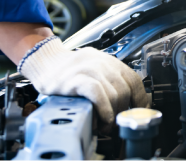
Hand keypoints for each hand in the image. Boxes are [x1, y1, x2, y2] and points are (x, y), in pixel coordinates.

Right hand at [18, 37, 148, 128]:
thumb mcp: (96, 69)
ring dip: (113, 114)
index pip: (134, 80)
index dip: (140, 98)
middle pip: (125, 90)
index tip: (139, 111)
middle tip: (116, 123)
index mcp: (111, 62)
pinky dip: (103, 109)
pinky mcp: (76, 79)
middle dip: (122, 111)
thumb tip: (128, 101)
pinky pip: (97, 93)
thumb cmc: (70, 68)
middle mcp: (104, 64)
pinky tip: (102, 119)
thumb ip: (111, 80)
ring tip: (106, 125)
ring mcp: (90, 70)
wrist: (45, 61)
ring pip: (114, 93)